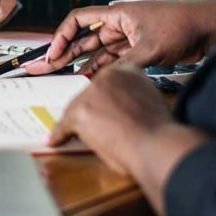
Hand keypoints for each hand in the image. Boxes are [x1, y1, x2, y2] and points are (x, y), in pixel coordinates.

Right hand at [23, 0, 215, 75]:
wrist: (208, 28)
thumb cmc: (179, 27)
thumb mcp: (150, 48)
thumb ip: (124, 64)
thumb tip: (103, 81)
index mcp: (116, 13)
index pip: (79, 20)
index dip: (62, 36)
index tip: (53, 53)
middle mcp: (118, 23)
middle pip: (84, 37)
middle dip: (66, 52)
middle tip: (49, 67)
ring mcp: (128, 36)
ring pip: (98, 50)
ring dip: (83, 62)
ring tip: (65, 76)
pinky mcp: (139, 48)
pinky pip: (113, 59)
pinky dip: (102, 68)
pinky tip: (91, 79)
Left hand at [49, 64, 208, 215]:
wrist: (158, 145)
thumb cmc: (160, 132)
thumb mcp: (152, 102)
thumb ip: (135, 98)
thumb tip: (123, 109)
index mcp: (127, 70)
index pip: (106, 83)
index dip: (104, 101)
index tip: (103, 110)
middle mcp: (107, 76)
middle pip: (89, 94)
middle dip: (91, 112)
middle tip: (96, 126)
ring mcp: (91, 93)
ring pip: (77, 109)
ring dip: (80, 124)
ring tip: (83, 135)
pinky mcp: (80, 111)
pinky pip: (64, 125)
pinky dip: (60, 135)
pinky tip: (55, 140)